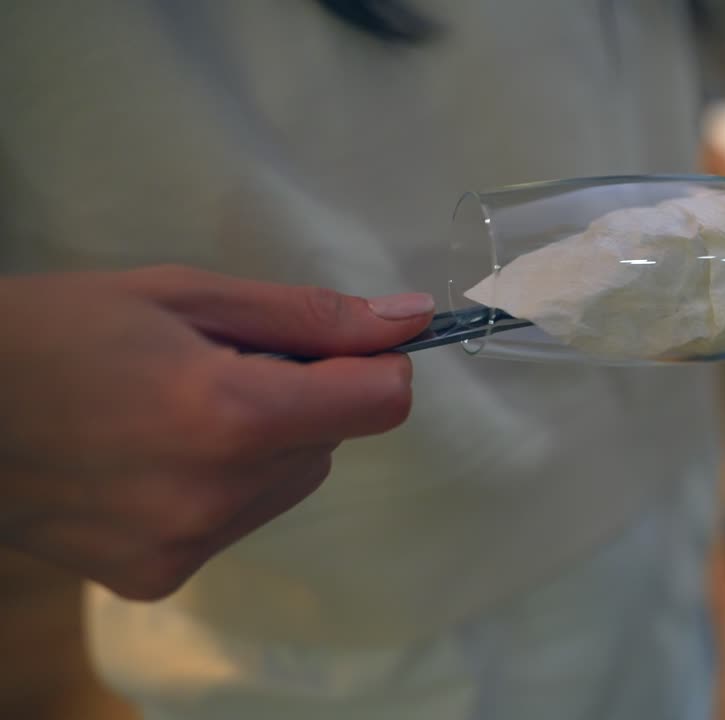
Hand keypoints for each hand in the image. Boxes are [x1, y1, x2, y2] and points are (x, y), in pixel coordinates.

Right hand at [0, 266, 432, 599]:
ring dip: (266, 444)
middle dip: (301, 399)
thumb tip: (412, 320)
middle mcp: (218, 497)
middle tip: (213, 366)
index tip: (333, 346)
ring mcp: (187, 546)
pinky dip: (222, 486)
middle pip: (332, 442)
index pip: (381, 402)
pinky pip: (239, 519)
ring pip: (291, 482)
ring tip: (176, 410)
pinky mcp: (161, 576)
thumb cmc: (56, 329)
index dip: (373, 365)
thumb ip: (309, 317)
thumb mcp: (184, 295)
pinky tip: (152, 457)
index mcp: (230, 416)